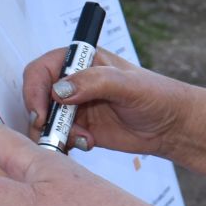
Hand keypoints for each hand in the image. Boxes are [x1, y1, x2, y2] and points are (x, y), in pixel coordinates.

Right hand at [22, 46, 191, 156]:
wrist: (171, 125)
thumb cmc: (156, 95)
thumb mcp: (128, 85)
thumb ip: (95, 82)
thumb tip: (60, 90)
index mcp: (80, 61)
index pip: (41, 70)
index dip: (34, 90)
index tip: (41, 113)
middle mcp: (72, 82)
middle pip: (37, 98)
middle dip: (43, 118)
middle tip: (57, 133)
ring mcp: (73, 107)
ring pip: (44, 121)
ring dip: (55, 134)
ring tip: (84, 139)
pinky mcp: (78, 129)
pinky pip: (57, 138)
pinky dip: (65, 144)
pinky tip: (88, 144)